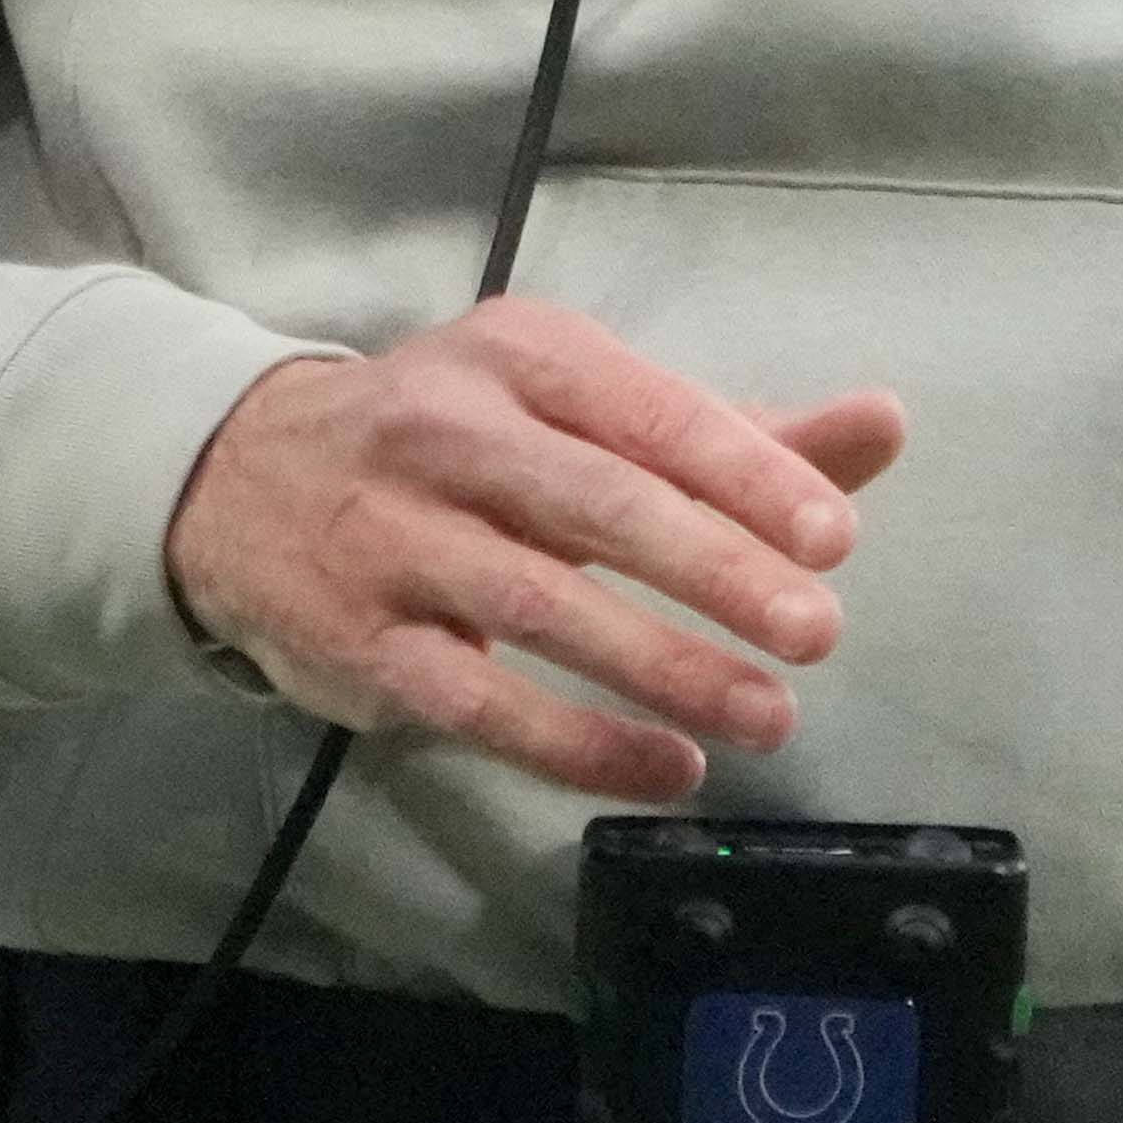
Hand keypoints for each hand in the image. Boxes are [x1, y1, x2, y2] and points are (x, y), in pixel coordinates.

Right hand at [160, 295, 907, 801]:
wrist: (239, 479)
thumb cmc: (452, 440)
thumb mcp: (574, 404)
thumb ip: (729, 432)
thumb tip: (883, 424)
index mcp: (521, 356)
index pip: (649, 412)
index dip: (744, 474)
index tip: (833, 538)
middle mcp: (449, 435)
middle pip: (598, 506)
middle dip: (713, 569)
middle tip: (817, 630)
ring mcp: (396, 541)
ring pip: (543, 608)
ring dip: (664, 669)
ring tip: (769, 716)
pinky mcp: (363, 643)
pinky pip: (482, 703)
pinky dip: (578, 744)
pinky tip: (666, 766)